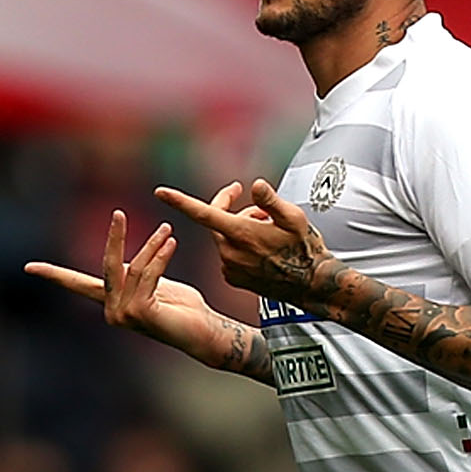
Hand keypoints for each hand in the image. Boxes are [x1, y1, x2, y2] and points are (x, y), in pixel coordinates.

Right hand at [26, 209, 240, 366]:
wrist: (204, 331)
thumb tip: (121, 260)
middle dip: (114, 238)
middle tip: (119, 213)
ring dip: (151, 246)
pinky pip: (147, 275)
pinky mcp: (141, 314)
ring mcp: (125, 316)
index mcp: (110, 303)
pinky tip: (171, 243)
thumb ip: (133, 274)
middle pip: (106, 266)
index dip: (54, 275)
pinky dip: (159, 256)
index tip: (29, 267)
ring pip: (132, 268)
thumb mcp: (153, 284)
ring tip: (167, 230)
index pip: (77, 285)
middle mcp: (112, 312)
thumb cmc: (182, 308)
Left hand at [157, 178, 333, 306]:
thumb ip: (271, 201)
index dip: (180, 201)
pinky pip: (230, 254)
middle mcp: (230, 251)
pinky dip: (241, 248)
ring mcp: (230, 266)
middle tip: (262, 210)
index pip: (203, 212)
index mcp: (241, 233)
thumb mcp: (294, 219)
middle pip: (218, 221)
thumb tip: (256, 186)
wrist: (310, 285)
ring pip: (226, 237)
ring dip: (241, 229)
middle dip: (235, 209)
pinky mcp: (233, 278)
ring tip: (269, 234)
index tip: (160, 192)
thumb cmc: (304, 250)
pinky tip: (262, 252)